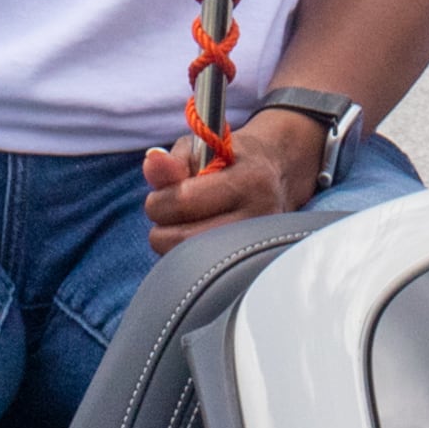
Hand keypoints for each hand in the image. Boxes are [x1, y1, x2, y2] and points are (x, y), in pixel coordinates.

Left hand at [139, 106, 331, 253]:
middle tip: (168, 214)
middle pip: (184, 240)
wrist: (276, 177)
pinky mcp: (253, 268)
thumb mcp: (203, 149)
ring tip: (184, 227)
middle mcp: (259, 217)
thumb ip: (175, 161)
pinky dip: (188, 262)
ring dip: (173, 247)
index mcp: (249, 180)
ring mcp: (260, 248)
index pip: (184, 200)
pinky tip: (197, 243)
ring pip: (191, 265)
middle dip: (162, 228)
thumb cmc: (230, 160)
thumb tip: (152, 160)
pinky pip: (203, 278)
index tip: (161, 195)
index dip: (159, 200)